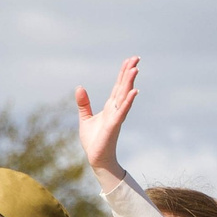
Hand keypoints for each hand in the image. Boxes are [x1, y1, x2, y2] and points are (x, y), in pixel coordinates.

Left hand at [75, 57, 138, 183]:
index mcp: (110, 106)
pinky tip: (134, 91)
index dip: (123, 73)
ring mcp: (116, 116)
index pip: (118, 86)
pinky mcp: (114, 125)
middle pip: (124, 87)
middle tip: (136, 58)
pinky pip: (122, 111)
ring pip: (125, 96)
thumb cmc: (93, 140)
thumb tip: (79, 87)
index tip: (130, 60)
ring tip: (135, 69)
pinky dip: (128, 101)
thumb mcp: (85, 118)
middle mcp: (116, 109)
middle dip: (129, 73)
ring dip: (130, 83)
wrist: (96, 158)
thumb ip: (84, 103)